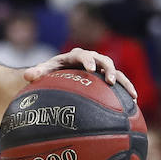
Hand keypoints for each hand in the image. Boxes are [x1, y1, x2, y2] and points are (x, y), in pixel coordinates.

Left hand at [24, 48, 138, 100]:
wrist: (57, 74)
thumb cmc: (49, 73)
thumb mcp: (42, 72)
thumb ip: (37, 72)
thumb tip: (27, 76)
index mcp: (75, 56)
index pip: (82, 55)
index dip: (87, 60)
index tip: (90, 69)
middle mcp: (91, 60)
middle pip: (103, 61)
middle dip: (108, 69)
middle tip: (110, 80)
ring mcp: (100, 69)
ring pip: (115, 72)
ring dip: (123, 82)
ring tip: (132, 95)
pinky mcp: (105, 79)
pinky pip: (118, 84)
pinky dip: (126, 91)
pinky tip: (134, 104)